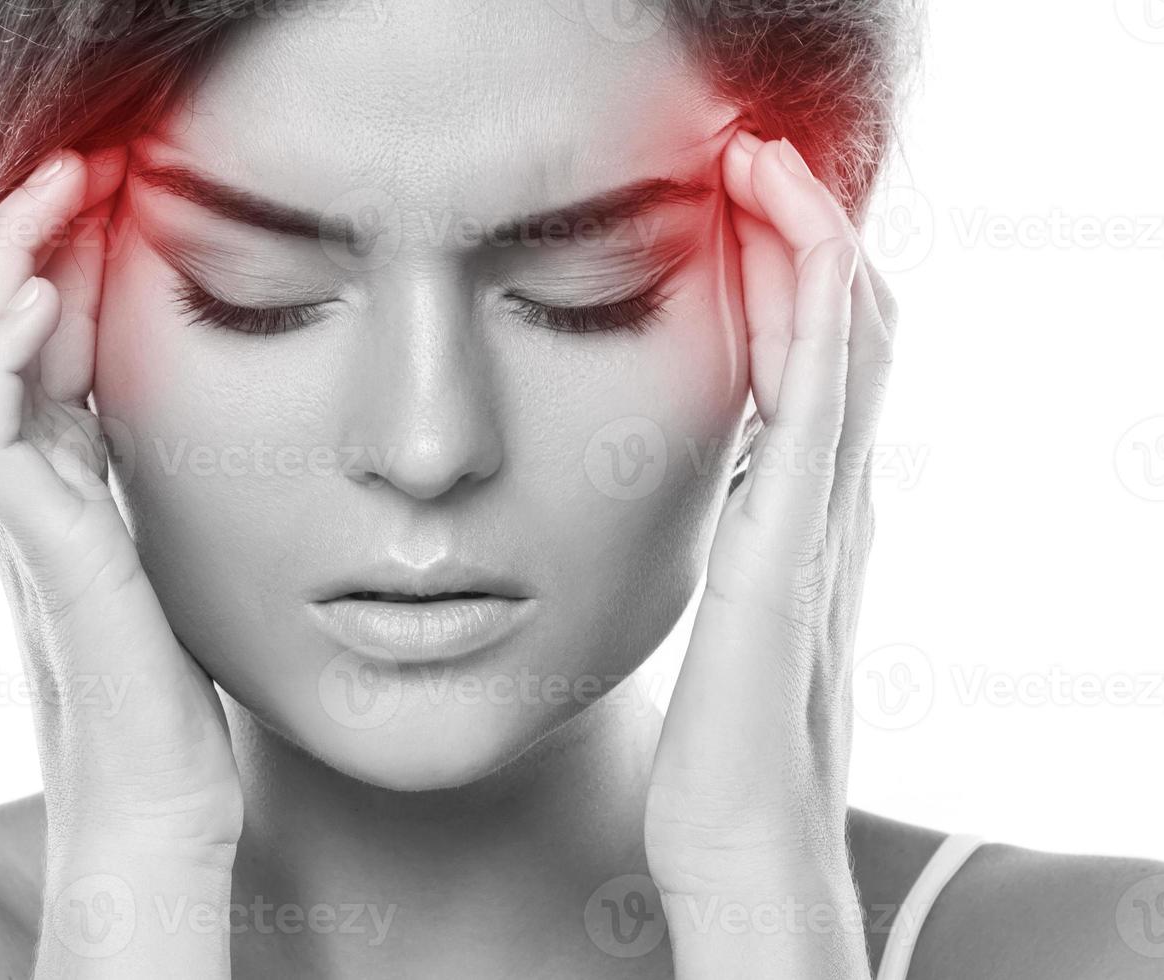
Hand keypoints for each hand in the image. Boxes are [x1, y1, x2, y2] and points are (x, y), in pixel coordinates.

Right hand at [0, 148, 241, 977]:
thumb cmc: (177, 681)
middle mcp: (35, 486)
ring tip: (56, 192)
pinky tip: (39, 306)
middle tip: (78, 164)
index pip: (43, 341)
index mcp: (69, 477)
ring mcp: (26, 517)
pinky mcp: (41, 551)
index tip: (114, 194)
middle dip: (30, 240)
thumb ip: (161, 484)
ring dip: (8, 269)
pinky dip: (0, 364)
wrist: (160, 791)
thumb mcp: (178, 546)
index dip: (64, 262)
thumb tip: (189, 427)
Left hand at [644, 133, 896, 977]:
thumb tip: (715, 505)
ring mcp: (819, 518)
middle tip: (754, 151)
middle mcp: (828, 503)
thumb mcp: (728, 622)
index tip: (739, 204)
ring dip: (809, 240)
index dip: (792, 275)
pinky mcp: (788, 541)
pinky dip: (808, 304)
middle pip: (843, 332)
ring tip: (765, 159)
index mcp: (803, 517)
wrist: (742, 844)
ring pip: (840, 341)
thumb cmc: (722, 750)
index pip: (817, 364)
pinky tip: (785, 236)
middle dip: (804, 232)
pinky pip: (812, 394)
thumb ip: (734, 558)